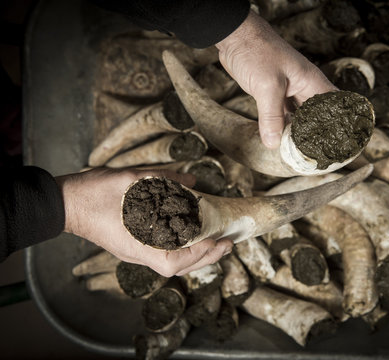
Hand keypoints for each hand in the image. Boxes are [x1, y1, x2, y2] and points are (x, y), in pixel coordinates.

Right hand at [56, 168, 232, 276]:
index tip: (215, 240)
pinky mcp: (133, 244)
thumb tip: (191, 181)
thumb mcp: (132, 180)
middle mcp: (138, 253)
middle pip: (177, 267)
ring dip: (197, 255)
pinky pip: (163, 253)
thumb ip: (164, 181)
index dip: (198, 254)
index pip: (174, 262)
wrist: (65, 202)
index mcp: (136, 244)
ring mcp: (135, 251)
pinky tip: (193, 238)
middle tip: (227, 244)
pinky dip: (182, 248)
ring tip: (217, 244)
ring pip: (172, 263)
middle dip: (206, 258)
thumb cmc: (94, 193)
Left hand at [216, 10, 336, 148]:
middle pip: (317, 116)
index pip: (334, 107)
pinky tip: (280, 139)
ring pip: (299, 116)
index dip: (340, 125)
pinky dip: (282, 126)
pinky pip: (283, 114)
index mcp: (312, 83)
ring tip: (299, 153)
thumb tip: (273, 143)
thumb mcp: (267, 86)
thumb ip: (271, 117)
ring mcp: (289, 90)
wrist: (235, 36)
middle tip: (316, 156)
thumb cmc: (257, 52)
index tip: (339, 144)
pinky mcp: (274, 93)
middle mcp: (304, 87)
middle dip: (317, 134)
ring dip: (298, 132)